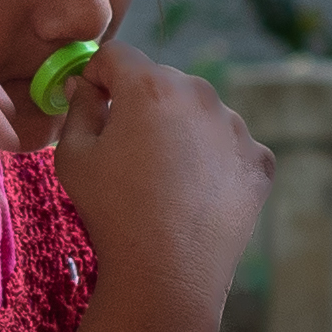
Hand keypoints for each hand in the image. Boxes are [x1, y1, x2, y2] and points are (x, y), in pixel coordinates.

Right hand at [39, 49, 274, 306]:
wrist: (169, 275)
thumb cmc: (112, 213)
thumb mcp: (73, 157)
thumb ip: (79, 108)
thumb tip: (86, 86)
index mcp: (151, 86)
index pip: (118, 56)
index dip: (97, 75)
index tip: (92, 103)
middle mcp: (201, 95)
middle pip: (163, 82)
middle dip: (142, 104)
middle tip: (127, 152)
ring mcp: (236, 127)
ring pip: (199, 114)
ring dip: (181, 132)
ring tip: (164, 181)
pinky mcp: (259, 160)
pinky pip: (230, 147)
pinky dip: (214, 162)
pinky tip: (195, 195)